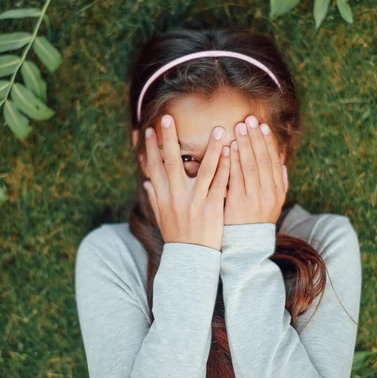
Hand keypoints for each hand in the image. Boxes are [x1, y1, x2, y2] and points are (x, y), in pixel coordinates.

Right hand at [142, 115, 230, 249]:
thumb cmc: (177, 237)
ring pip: (204, 169)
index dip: (151, 148)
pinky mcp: (212, 207)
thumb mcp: (162, 217)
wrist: (190, 259)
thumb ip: (155, 197)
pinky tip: (231, 151)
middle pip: (171, 163)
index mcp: (163, 197)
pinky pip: (220, 182)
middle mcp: (176, 197)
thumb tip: (146, 182)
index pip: (154, 167)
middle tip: (168, 118)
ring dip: (211, 147)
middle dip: (169, 140)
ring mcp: (195, 201)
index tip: (150, 130)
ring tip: (218, 129)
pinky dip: (225, 166)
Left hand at [225, 115, 288, 224]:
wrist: (246, 247)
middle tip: (249, 119)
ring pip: (250, 165)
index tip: (262, 126)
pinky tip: (230, 146)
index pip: (273, 161)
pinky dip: (234, 160)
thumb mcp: (273, 204)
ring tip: (239, 127)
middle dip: (255, 137)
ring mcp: (253, 198)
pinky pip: (236, 177)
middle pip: (262, 159)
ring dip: (245, 144)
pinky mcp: (238, 202)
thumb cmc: (256, 222)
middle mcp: (268, 193)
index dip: (268, 142)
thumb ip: (278, 184)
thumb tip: (282, 163)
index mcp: (277, 191)